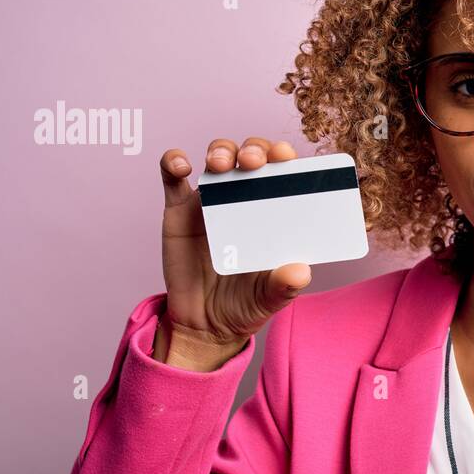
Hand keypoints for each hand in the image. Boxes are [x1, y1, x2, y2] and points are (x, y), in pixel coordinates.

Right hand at [154, 137, 311, 368]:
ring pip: (217, 157)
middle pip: (251, 155)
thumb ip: (285, 286)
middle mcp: (245, 198)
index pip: (284, 173)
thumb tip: (301, 272)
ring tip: (219, 165)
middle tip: (253, 161)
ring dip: (220, 151)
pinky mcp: (179, 209)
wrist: (205, 324)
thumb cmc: (245, 304)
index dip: (284, 157)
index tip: (285, 157)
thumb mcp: (269, 297)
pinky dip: (174, 161)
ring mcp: (212, 200)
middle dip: (254, 149)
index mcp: (274, 211)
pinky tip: (181, 167)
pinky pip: (172, 176)